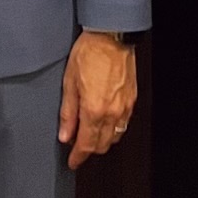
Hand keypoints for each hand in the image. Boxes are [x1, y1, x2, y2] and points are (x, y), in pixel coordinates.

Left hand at [57, 31, 136, 171]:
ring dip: (102, 140)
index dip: (78, 157)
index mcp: (94, 110)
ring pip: (114, 136)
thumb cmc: (89, 53)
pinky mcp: (132, 99)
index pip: (86, 144)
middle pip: (102, 145)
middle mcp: (112, 113)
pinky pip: (123, 123)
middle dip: (90, 150)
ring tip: (90, 134)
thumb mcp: (69, 81)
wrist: (112, 36)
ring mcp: (125, 107)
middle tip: (78, 147)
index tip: (72, 162)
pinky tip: (104, 121)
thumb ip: (68, 112)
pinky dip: (113, 128)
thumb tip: (65, 134)